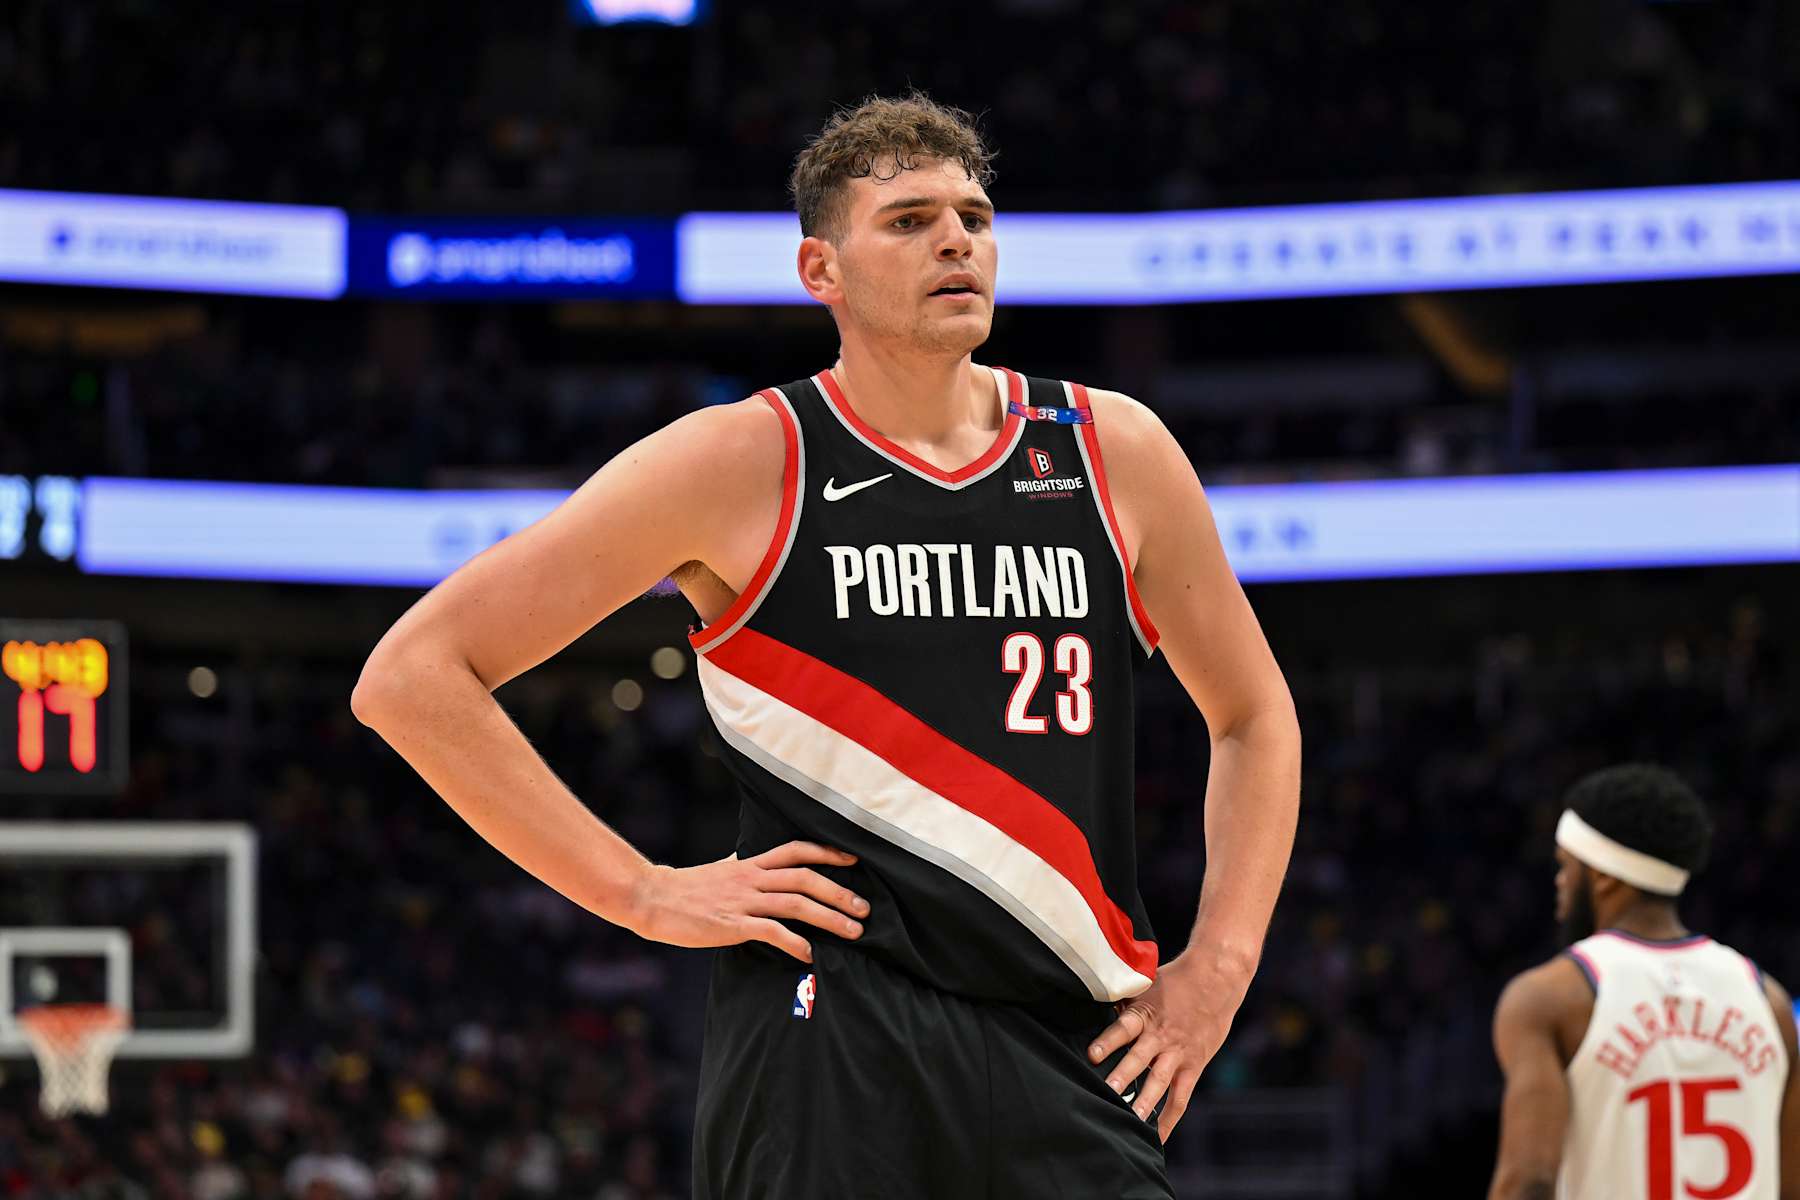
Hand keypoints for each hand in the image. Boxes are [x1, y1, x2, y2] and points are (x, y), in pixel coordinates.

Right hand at [624, 841, 868, 962]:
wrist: (651, 898)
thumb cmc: (685, 887)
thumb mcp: (719, 868)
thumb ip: (739, 864)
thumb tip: (745, 856)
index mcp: (750, 864)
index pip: (796, 850)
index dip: (828, 852)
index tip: (854, 860)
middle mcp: (752, 878)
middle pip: (806, 878)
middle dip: (840, 892)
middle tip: (864, 909)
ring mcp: (743, 901)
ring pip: (796, 904)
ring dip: (829, 918)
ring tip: (854, 932)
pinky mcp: (732, 924)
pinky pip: (771, 932)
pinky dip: (794, 942)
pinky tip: (809, 955)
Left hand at [1087, 950, 1251, 1141]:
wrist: (1217, 979)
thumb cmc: (1175, 980)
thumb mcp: (1146, 984)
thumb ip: (1123, 1001)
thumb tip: (1091, 1006)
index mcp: (1146, 1013)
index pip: (1124, 1027)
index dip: (1108, 1041)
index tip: (1092, 1055)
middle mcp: (1161, 1036)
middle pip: (1140, 1058)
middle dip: (1123, 1076)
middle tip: (1108, 1092)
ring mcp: (1178, 1053)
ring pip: (1160, 1081)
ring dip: (1145, 1101)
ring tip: (1131, 1121)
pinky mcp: (1193, 1066)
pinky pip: (1181, 1098)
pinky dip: (1169, 1119)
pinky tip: (1157, 1137)